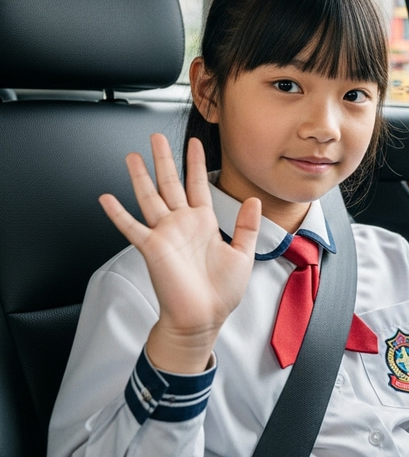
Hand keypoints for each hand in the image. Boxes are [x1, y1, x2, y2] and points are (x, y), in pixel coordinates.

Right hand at [99, 134, 260, 372]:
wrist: (203, 318)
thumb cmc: (221, 292)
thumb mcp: (243, 254)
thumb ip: (247, 226)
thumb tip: (253, 200)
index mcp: (204, 223)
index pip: (198, 185)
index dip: (196, 163)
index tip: (195, 142)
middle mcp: (182, 224)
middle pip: (170, 183)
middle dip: (164, 159)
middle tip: (156, 138)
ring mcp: (165, 234)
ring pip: (150, 197)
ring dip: (140, 177)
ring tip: (132, 156)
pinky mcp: (152, 248)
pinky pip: (132, 227)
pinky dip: (118, 213)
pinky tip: (107, 198)